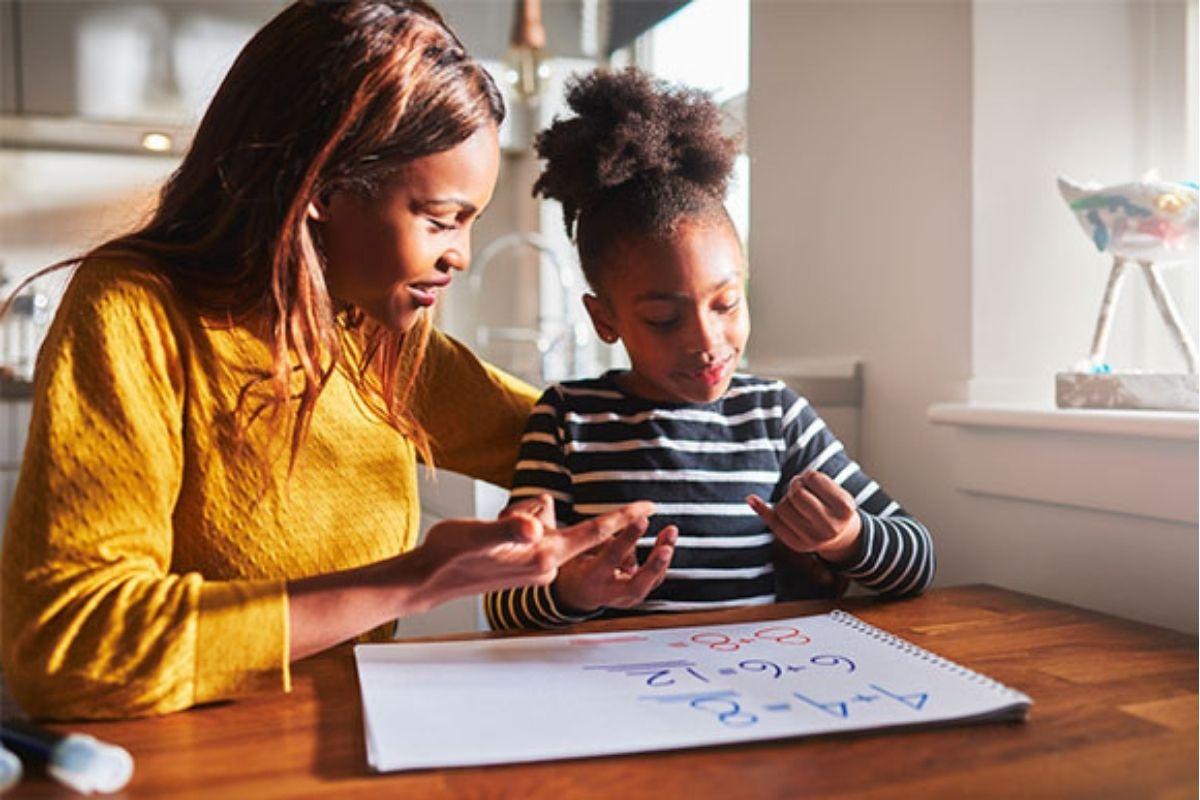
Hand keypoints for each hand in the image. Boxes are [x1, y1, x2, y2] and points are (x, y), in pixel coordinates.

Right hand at [413, 500, 656, 610]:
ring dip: (517, 519)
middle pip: (558, 520)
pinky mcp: (524, 565)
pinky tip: (488, 542)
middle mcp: (546, 564)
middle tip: (499, 524)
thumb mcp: (479, 535)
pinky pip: (531, 531)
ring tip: (488, 535)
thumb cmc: (451, 556)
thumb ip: (509, 530)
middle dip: (534, 513)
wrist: (428, 580)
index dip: (622, 517)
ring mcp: (536, 567)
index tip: (650, 506)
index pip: (592, 533)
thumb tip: (534, 526)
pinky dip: (513, 526)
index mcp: (543, 556)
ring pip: (542, 522)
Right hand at [554, 520, 677, 612]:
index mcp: (591, 578)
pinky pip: (654, 579)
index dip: (628, 538)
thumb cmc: (578, 565)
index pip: (612, 557)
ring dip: (664, 557)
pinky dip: (663, 560)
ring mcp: (625, 599)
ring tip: (670, 532)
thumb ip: (604, 539)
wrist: (577, 592)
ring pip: (651, 582)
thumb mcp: (581, 549)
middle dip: (654, 566)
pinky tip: (666, 541)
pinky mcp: (636, 596)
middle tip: (667, 548)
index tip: (641, 519)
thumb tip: (632, 524)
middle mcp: (610, 593)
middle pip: (637, 585)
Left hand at [746, 470, 861, 562]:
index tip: (811, 479)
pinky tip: (752, 499)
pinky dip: (762, 509)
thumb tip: (755, 495)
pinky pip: (774, 523)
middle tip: (800, 487)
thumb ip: (812, 482)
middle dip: (795, 485)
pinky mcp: (799, 545)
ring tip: (798, 502)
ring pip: (782, 507)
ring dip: (786, 499)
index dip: (808, 475)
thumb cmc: (834, 506)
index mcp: (845, 508)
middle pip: (797, 493)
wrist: (842, 536)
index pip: (813, 478)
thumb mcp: (836, 491)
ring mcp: (814, 538)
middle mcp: (830, 526)